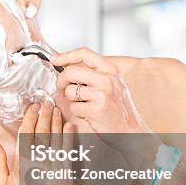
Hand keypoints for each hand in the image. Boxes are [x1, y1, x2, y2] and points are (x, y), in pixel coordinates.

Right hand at [0, 99, 74, 184]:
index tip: (32, 106)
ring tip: (56, 108)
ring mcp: (55, 169)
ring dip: (56, 122)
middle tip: (45, 101)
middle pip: (43, 132)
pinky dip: (69, 137)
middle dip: (44, 114)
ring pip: (57, 139)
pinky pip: (68, 151)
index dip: (30, 118)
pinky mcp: (66, 174)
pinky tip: (69, 126)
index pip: (27, 134)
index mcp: (23, 165)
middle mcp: (40, 164)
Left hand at [51, 47, 163, 171]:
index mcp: (111, 70)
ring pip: (69, 91)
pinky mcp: (95, 110)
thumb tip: (69, 65)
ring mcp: (102, 94)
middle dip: (61, 81)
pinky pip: (74, 107)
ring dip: (72, 99)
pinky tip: (88, 114)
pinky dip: (78, 112)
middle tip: (63, 88)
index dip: (66, 55)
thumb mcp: (113, 84)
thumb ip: (95, 73)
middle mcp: (107, 79)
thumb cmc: (119, 109)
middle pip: (71, 71)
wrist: (130, 131)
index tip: (55, 59)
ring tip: (85, 104)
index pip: (84, 53)